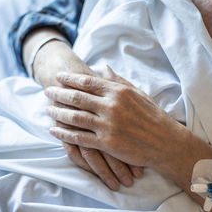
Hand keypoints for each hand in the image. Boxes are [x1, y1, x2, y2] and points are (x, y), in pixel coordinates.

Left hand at [44, 66, 191, 170]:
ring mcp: (107, 125)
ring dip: (58, 113)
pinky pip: (79, 138)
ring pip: (75, 117)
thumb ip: (118, 81)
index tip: (58, 77)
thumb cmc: (153, 116)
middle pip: (77, 97)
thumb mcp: (138, 93)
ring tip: (47, 110)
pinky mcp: (106, 143)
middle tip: (46, 92)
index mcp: (118, 91)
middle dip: (58, 94)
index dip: (69, 79)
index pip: (87, 82)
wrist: (165, 142)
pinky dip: (64, 134)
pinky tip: (54, 131)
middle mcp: (110, 106)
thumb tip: (104, 68)